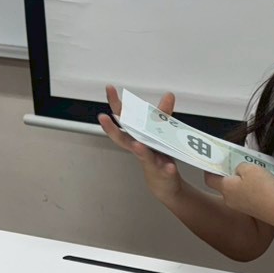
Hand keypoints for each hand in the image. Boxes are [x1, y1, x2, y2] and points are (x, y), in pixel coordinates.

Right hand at [98, 85, 183, 205]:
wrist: (165, 183)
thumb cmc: (159, 156)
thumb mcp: (161, 133)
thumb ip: (163, 115)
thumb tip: (168, 95)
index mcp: (138, 137)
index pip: (125, 119)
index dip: (116, 104)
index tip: (109, 89)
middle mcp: (140, 149)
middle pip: (124, 138)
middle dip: (112, 129)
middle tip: (103, 117)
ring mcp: (150, 162)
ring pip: (143, 155)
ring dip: (139, 150)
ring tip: (136, 145)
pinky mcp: (162, 173)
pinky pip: (164, 170)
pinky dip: (167, 169)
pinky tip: (170, 167)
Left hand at [204, 164, 273, 225]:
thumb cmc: (264, 188)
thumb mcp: (250, 168)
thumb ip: (240, 166)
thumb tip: (237, 170)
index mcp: (226, 188)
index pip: (209, 179)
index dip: (210, 168)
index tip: (217, 160)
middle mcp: (229, 199)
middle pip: (224, 183)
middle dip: (231, 173)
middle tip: (241, 162)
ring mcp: (240, 206)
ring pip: (236, 189)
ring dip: (243, 180)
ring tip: (256, 172)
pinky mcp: (251, 210)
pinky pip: (246, 195)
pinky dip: (251, 188)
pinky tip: (263, 184)